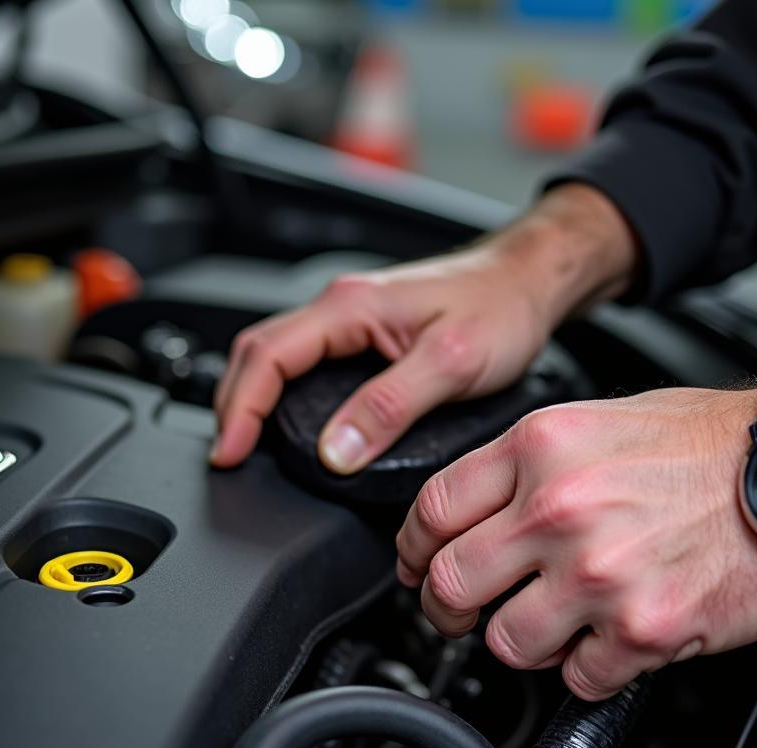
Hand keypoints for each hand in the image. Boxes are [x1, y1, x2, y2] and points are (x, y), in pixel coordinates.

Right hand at [210, 185, 637, 472]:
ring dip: (252, 399)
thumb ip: (391, 406)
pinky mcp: (366, 335)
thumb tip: (337, 449)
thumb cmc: (501, 307)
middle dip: (232, 405)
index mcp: (351, 307)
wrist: (529, 283)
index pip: (268, 357)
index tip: (230, 451)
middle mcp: (342, 308)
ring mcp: (351, 320)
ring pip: (277, 357)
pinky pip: (305, 363)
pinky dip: (281, 394)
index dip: (240, 409)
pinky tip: (289, 421)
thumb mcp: (450, 363)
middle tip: (228, 455)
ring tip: (246, 443)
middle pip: (258, 353)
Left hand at [395, 387, 756, 699]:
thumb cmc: (709, 444)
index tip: (415, 563)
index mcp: (540, 448)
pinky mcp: (642, 629)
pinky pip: (578, 678)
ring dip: (519, 642)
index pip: (433, 508)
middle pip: (449, 582)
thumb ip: (526, 463)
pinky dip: (584, 669)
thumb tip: (470, 510)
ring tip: (550, 625)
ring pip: (506, 642)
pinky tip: (605, 642)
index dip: (411, 546)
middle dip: (442, 609)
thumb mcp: (598, 420)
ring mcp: (599, 573)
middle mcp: (559, 508)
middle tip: (456, 614)